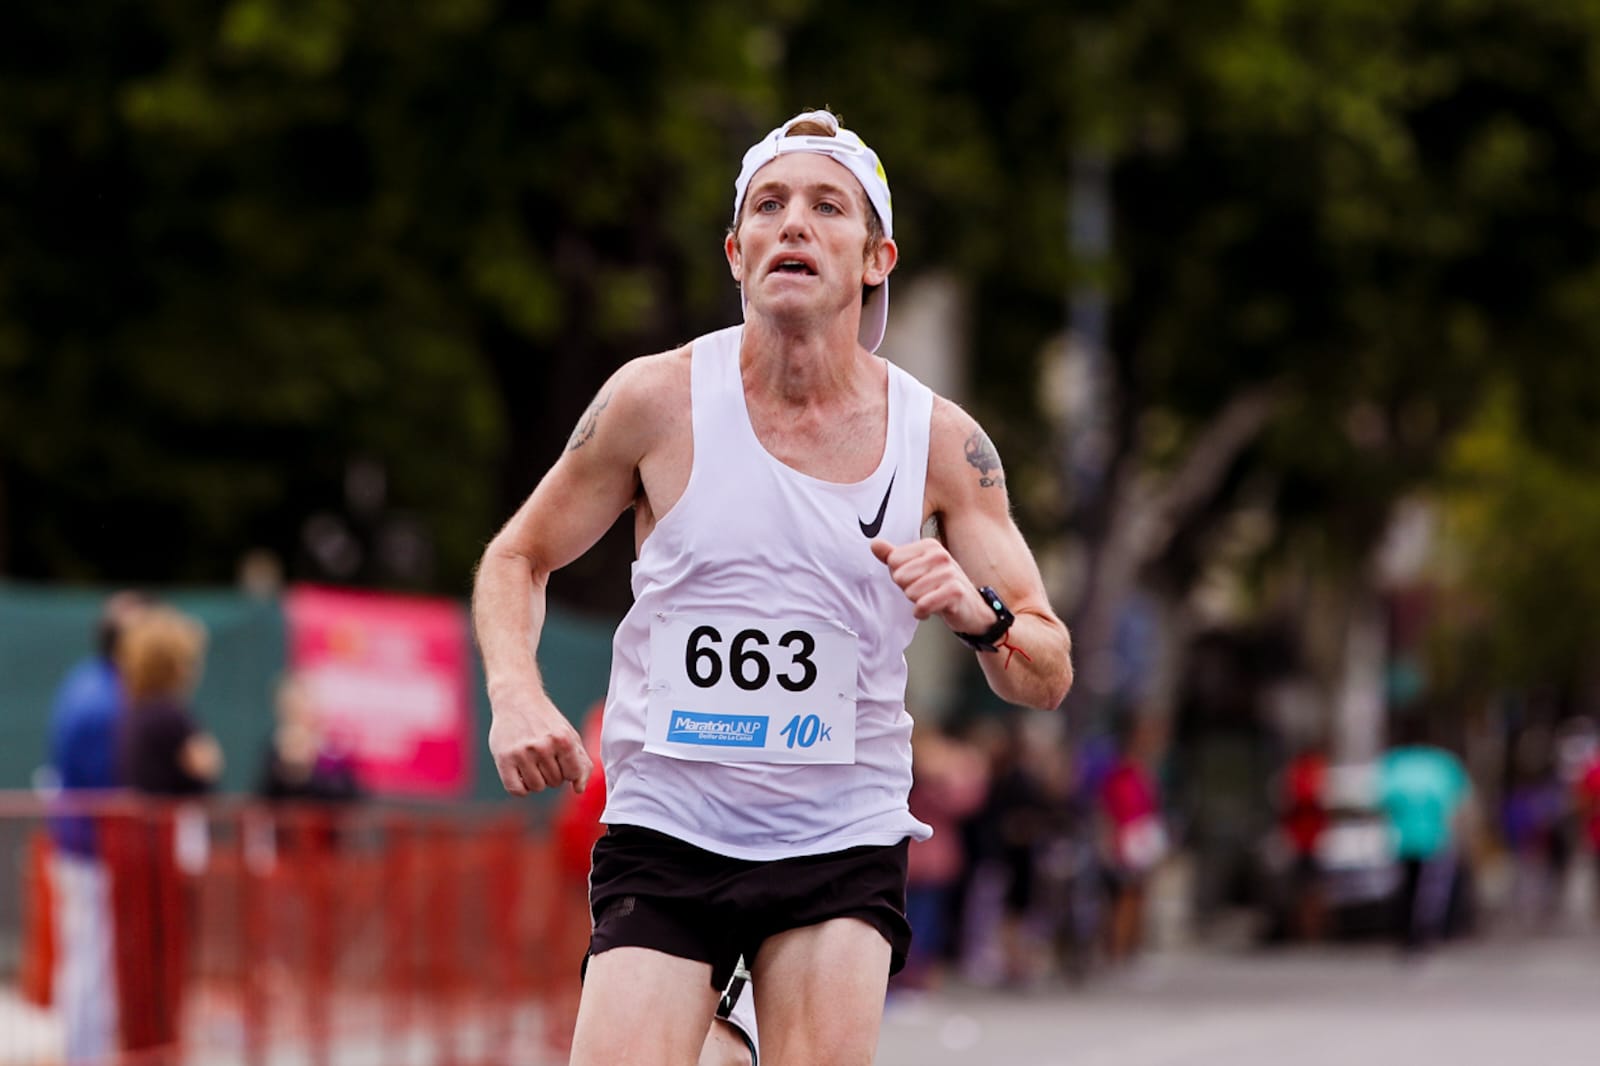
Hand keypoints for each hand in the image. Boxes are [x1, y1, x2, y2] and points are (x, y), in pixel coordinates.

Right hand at [488, 691, 593, 795]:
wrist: (517, 700)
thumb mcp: (569, 735)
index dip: (567, 772)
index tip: (561, 761)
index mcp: (563, 740)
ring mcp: (523, 753)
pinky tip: (521, 774)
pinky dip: (521, 788)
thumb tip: (579, 789)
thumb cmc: (546, 721)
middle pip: (554, 783)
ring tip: (532, 762)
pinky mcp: (504, 759)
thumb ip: (581, 762)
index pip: (572, 775)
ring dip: (536, 780)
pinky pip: (516, 790)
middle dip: (551, 773)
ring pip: (536, 787)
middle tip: (543, 756)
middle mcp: (543, 746)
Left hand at [869, 537, 989, 633]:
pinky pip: (922, 605)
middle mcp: (940, 555)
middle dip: (908, 590)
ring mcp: (949, 573)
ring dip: (917, 602)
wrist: (971, 609)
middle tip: (925, 591)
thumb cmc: (941, 588)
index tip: (917, 579)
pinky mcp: (954, 592)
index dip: (900, 576)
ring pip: (910, 592)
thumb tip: (874, 544)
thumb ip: (894, 556)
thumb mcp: (916, 569)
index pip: (893, 561)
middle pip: (900, 577)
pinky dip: (922, 612)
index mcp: (929, 546)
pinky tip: (931, 611)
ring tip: (931, 599)